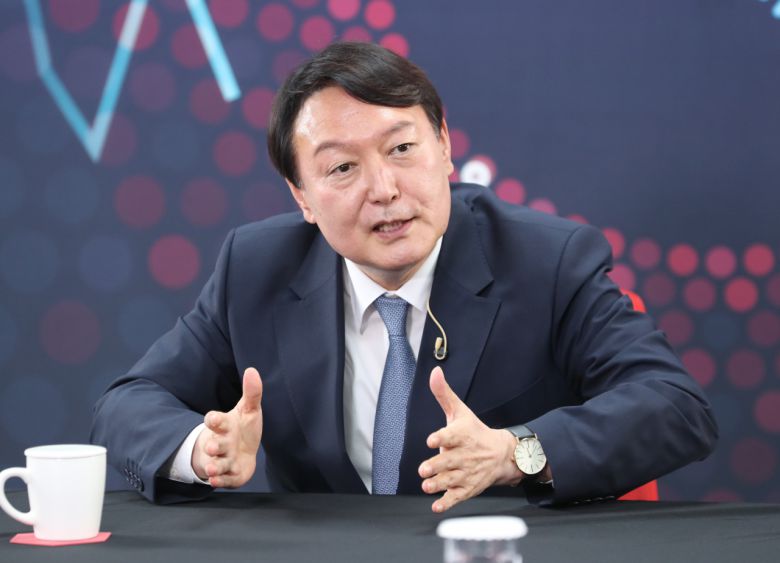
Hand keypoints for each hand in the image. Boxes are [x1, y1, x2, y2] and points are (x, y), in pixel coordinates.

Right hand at [191, 367, 262, 487]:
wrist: (242, 452)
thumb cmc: (243, 428)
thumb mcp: (249, 410)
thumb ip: (251, 393)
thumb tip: (252, 370)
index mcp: (225, 426)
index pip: (215, 421)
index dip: (213, 420)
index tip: (212, 419)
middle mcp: (221, 443)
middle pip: (214, 445)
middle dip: (212, 446)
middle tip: (211, 446)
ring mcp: (224, 460)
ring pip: (217, 464)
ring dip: (214, 467)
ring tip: (213, 469)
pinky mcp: (230, 475)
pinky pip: (224, 480)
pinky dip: (220, 481)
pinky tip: (216, 481)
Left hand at [418, 367, 522, 512]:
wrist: (502, 454)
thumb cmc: (475, 432)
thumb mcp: (460, 411)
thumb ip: (444, 394)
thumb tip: (434, 371)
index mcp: (462, 435)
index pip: (451, 435)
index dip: (441, 438)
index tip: (431, 440)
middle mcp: (464, 455)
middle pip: (449, 461)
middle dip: (436, 466)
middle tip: (424, 469)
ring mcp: (466, 473)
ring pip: (450, 480)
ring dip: (438, 484)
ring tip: (427, 485)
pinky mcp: (468, 488)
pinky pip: (457, 497)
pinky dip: (447, 503)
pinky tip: (437, 505)